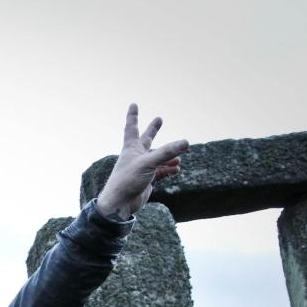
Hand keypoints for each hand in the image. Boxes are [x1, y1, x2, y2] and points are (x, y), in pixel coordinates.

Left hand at [96, 104, 188, 218]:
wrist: (121, 203)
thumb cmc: (128, 180)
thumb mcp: (149, 163)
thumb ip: (167, 152)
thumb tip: (186, 142)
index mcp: (131, 148)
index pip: (132, 128)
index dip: (133, 116)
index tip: (133, 104)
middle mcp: (136, 156)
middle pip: (146, 140)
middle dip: (153, 130)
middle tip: (159, 119)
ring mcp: (142, 169)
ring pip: (158, 158)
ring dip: (169, 156)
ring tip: (179, 157)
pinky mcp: (147, 180)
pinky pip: (161, 172)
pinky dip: (169, 170)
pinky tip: (176, 169)